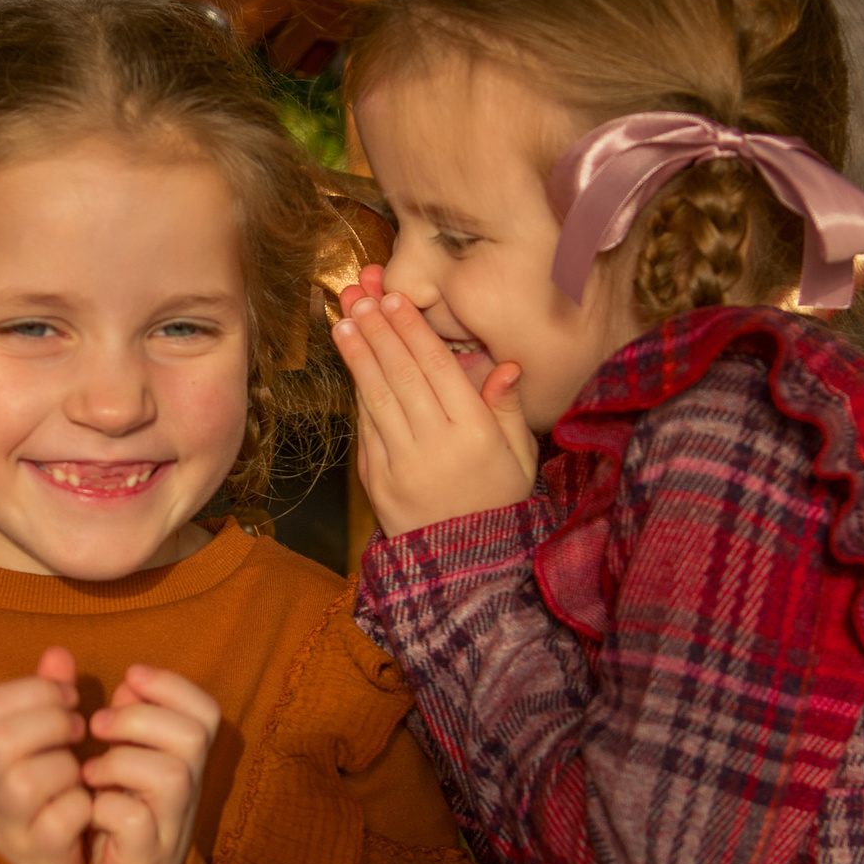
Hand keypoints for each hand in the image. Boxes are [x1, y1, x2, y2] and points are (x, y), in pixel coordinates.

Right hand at [0, 647, 94, 863]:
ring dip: (64, 767)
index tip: (68, 699)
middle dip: (50, 723)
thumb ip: (44, 698)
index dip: (35, 691)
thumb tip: (58, 653)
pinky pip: (55, 823)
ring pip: (25, 782)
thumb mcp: (35, 742)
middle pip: (1, 739)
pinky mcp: (36, 853)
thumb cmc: (39, 792)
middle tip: (78, 729)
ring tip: (81, 770)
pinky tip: (88, 802)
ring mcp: (6, 822)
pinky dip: (80, 807)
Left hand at [76, 665, 219, 863]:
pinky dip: (107, 806)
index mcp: (184, 763)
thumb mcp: (131, 767)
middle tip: (99, 726)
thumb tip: (129, 683)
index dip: (172, 685)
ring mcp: (170, 826)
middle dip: (140, 718)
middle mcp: (188, 792)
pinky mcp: (144, 859)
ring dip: (121, 761)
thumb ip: (131, 722)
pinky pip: (137, 822)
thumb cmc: (122, 825)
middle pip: (194, 735)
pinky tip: (89, 807)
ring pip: (172, 775)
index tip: (129, 679)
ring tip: (90, 771)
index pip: (205, 711)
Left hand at [333, 263, 535, 535]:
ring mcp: (401, 464)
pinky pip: (366, 427)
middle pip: (402, 376)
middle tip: (361, 298)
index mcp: (474, 435)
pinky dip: (358, 392)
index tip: (395, 299)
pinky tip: (351, 364)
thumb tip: (506, 365)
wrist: (465, 565)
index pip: (438, 370)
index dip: (413, 331)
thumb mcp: (520, 456)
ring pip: (376, 398)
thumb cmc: (499, 500)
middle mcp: (435, 446)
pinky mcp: (377, 479)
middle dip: (379, 332)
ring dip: (357, 356)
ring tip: (343, 320)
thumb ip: (508, 409)